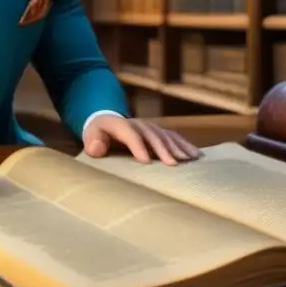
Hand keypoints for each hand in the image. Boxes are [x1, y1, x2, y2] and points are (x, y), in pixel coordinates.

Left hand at [83, 115, 199, 165]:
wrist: (106, 122)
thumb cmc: (98, 135)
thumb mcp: (90, 137)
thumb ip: (92, 142)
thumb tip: (97, 148)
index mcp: (119, 125)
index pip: (129, 133)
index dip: (137, 146)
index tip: (146, 161)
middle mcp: (138, 124)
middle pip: (151, 134)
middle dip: (162, 149)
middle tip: (172, 164)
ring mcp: (150, 127)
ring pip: (165, 135)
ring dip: (177, 147)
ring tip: (189, 159)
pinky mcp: (158, 132)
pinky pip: (173, 137)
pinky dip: (184, 145)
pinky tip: (195, 155)